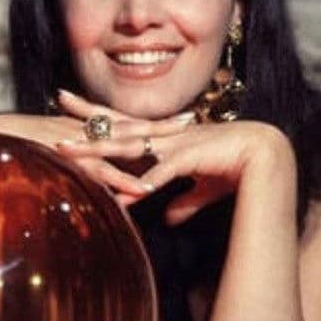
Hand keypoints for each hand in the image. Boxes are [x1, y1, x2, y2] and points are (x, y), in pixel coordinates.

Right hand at [0, 89, 192, 198]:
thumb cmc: (5, 146)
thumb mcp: (40, 149)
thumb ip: (62, 157)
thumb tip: (79, 171)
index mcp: (75, 125)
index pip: (117, 119)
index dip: (146, 119)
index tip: (175, 117)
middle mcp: (77, 127)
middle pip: (126, 124)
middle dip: (159, 124)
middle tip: (193, 120)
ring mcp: (71, 140)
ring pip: (117, 144)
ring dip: (149, 150)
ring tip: (181, 157)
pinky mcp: (63, 156)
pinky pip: (98, 169)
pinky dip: (121, 180)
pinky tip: (143, 190)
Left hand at [58, 114, 296, 224]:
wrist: (265, 156)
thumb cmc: (233, 168)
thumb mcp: (201, 188)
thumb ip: (182, 201)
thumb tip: (167, 219)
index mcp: (163, 137)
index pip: (121, 121)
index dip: (94, 113)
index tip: (67, 101)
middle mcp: (163, 136)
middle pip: (115, 126)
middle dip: (84, 121)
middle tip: (55, 110)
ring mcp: (174, 144)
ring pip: (127, 146)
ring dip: (97, 151)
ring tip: (70, 154)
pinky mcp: (190, 158)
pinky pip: (162, 171)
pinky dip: (146, 181)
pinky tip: (128, 194)